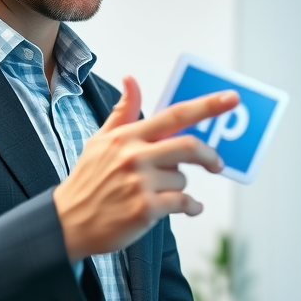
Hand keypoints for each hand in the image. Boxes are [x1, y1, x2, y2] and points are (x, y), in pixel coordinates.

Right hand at [53, 76, 237, 262]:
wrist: (68, 222)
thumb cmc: (88, 180)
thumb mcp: (100, 141)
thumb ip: (123, 111)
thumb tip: (131, 78)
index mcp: (127, 136)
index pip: (174, 115)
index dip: (207, 105)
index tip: (232, 98)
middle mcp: (135, 156)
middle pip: (189, 146)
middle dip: (210, 156)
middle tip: (217, 164)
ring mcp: (140, 183)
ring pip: (184, 178)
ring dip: (181, 187)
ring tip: (161, 193)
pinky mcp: (145, 209)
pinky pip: (184, 203)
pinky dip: (191, 207)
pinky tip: (187, 209)